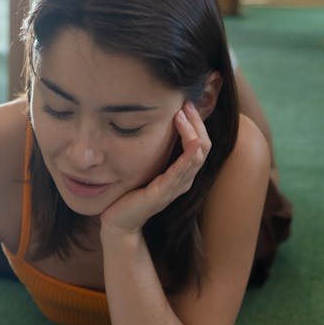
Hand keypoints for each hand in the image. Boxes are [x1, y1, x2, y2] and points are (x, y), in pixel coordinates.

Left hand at [100, 101, 210, 234]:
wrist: (119, 222)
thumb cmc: (131, 194)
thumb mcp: (147, 168)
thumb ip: (156, 152)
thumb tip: (155, 126)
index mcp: (182, 173)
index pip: (201, 143)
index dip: (197, 122)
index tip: (185, 104)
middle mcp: (184, 180)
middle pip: (204, 145)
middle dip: (197, 121)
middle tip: (186, 102)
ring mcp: (176, 187)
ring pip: (198, 154)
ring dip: (193, 131)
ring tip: (182, 113)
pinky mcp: (163, 192)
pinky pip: (182, 171)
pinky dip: (190, 154)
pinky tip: (193, 140)